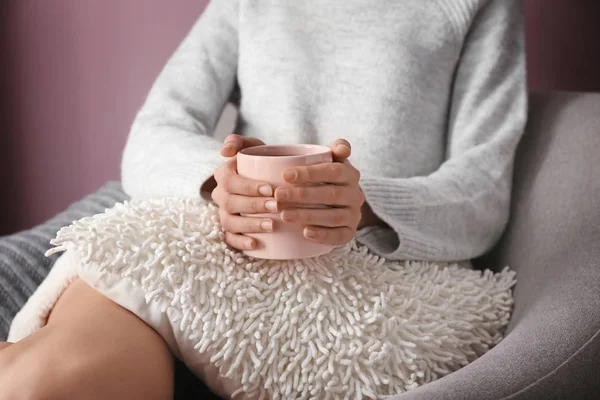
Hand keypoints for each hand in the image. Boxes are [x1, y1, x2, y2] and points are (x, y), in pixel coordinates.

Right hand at [211, 134, 275, 250]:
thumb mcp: (254, 147)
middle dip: (253, 206)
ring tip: (271, 225)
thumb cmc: (262, 162)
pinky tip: (256, 244)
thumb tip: (224, 151)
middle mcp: (220, 195)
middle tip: (276, 206)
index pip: (230, 181)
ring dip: (249, 225)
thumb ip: (241, 141)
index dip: (248, 187)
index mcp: (223, 175)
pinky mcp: (230, 229)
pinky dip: (241, 243)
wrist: (268, 179)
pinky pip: (230, 239)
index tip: (270, 189)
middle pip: (230, 203)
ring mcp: (224, 213)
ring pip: (229, 222)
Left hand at [276, 139, 365, 245]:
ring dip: (308, 215)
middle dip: (302, 195)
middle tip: (278, 195)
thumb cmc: (324, 178)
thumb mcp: (329, 160)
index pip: (333, 171)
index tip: (284, 175)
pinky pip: (339, 236)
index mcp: (350, 174)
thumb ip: (336, 149)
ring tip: (284, 214)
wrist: (335, 204)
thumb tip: (344, 149)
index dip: (310, 173)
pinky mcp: (350, 233)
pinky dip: (322, 235)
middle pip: (331, 195)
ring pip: (333, 217)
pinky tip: (305, 233)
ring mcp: (354, 215)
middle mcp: (356, 195)